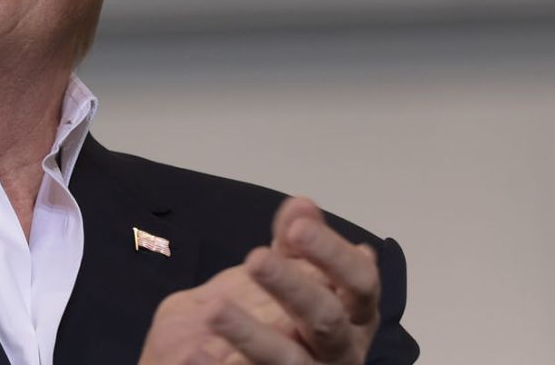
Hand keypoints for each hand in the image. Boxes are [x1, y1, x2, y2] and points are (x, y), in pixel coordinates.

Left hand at [139, 197, 381, 364]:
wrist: (231, 359)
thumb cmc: (275, 314)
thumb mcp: (284, 274)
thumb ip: (293, 244)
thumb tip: (302, 205)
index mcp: (353, 313)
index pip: (359, 282)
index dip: (332, 254)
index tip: (296, 228)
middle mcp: (340, 350)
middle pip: (326, 320)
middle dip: (292, 288)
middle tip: (254, 259)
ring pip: (288, 361)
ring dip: (251, 336)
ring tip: (215, 310)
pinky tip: (195, 353)